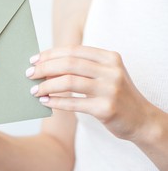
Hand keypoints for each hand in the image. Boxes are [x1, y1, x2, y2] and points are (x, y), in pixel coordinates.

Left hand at [26, 46, 154, 139]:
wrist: (142, 120)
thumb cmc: (116, 95)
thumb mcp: (105, 74)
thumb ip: (82, 68)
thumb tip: (46, 67)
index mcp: (110, 57)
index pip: (73, 51)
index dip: (50, 54)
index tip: (33, 60)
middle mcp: (111, 70)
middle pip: (69, 64)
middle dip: (44, 68)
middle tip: (29, 74)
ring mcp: (110, 89)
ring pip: (69, 82)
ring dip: (46, 86)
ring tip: (34, 90)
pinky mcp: (106, 108)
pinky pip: (74, 103)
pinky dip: (56, 101)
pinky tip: (45, 101)